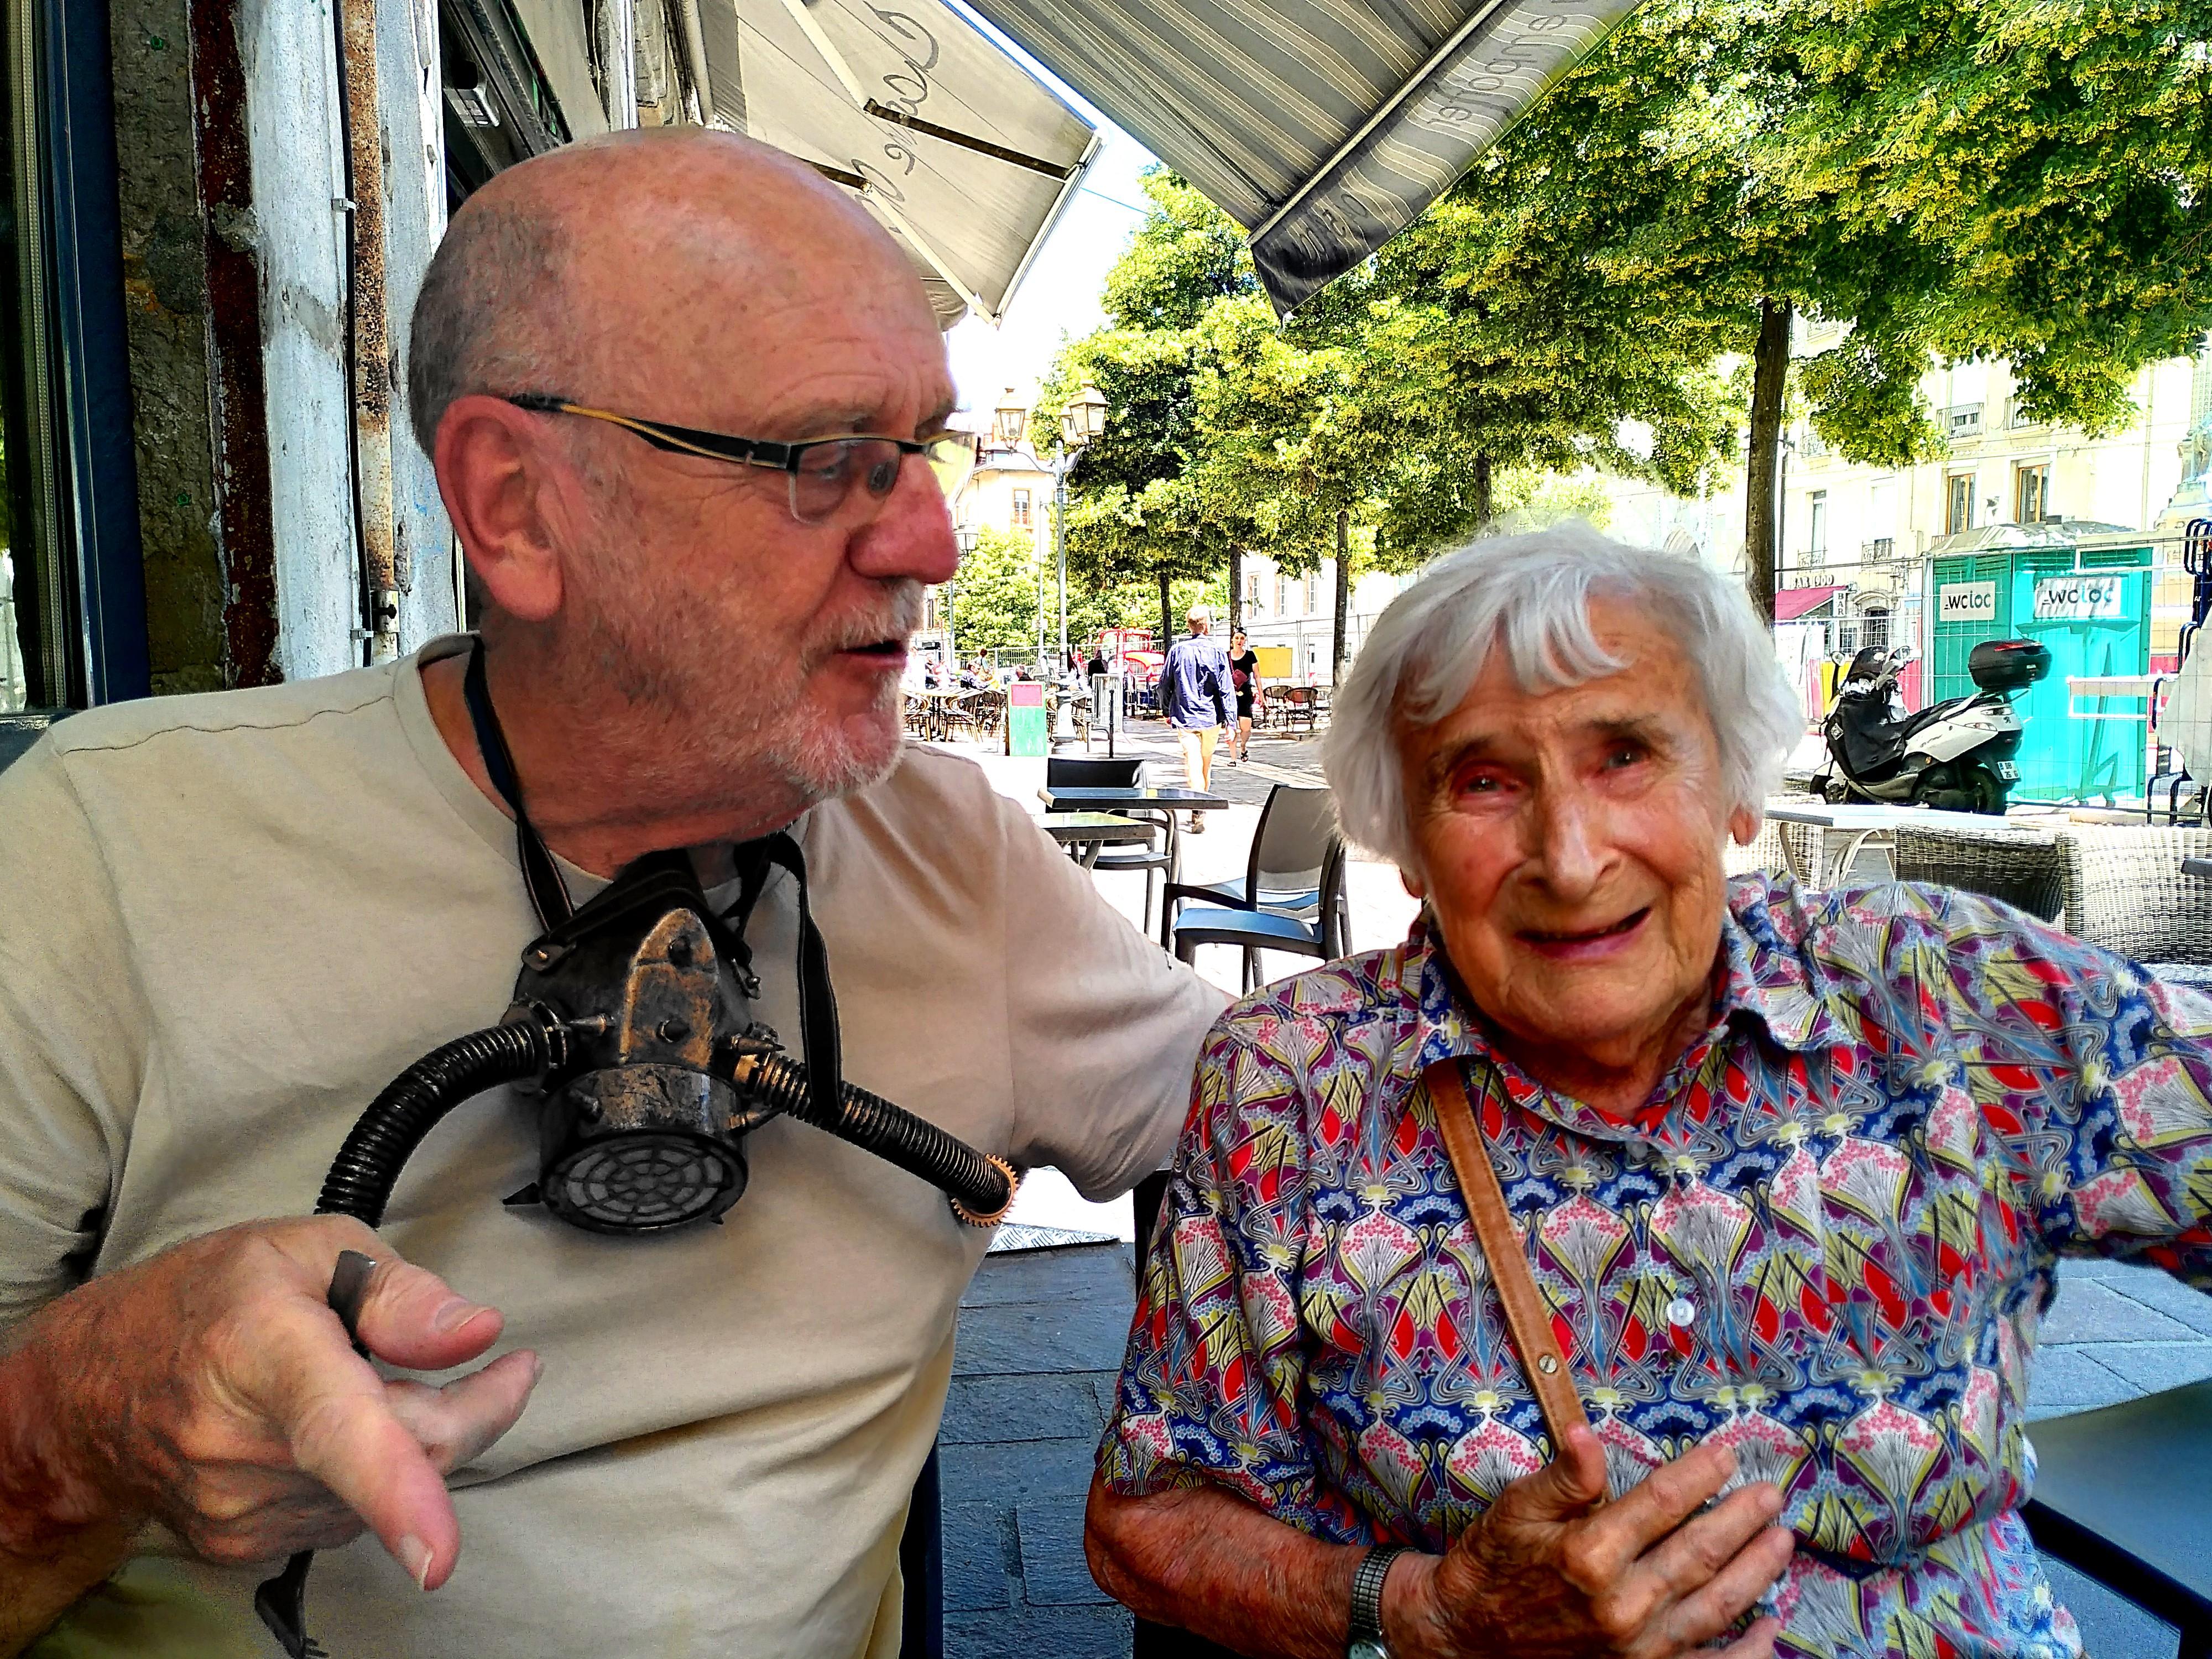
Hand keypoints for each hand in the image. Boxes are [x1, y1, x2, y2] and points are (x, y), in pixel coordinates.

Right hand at [0, 1217, 538, 1590]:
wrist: (88, 1392)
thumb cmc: (207, 1300)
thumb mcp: (307, 1248)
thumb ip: (401, 1292)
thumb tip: (476, 1332)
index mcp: (266, 1354)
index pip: (337, 1429)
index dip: (396, 1491)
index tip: (438, 1554)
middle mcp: (246, 1446)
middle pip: (408, 1455)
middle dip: (478, 1413)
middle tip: (505, 1369)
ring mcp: (241, 1508)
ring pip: (388, 1487)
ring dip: (418, 1441)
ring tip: (385, 1383)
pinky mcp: (244, 1546)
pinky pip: (350, 1515)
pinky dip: (371, 1475)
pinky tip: (341, 1429)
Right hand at [1386, 1427, 1793, 1658]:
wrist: (1467, 1638)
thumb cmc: (1492, 1566)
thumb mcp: (1514, 1510)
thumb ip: (1562, 1477)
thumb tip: (1588, 1435)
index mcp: (1590, 1555)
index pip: (1663, 1503)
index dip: (1701, 1474)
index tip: (1727, 1453)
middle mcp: (1622, 1605)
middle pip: (1700, 1552)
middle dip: (1742, 1518)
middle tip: (1771, 1492)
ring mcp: (1638, 1648)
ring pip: (1716, 1604)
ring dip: (1756, 1570)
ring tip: (1783, 1539)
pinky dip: (1749, 1652)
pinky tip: (1773, 1628)